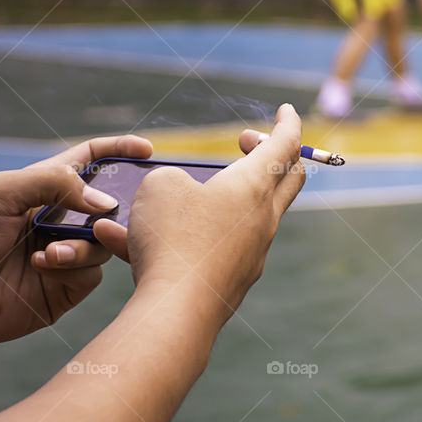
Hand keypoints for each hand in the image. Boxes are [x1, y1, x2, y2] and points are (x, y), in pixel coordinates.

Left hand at [0, 135, 152, 342]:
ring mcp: (64, 255)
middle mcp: (58, 221)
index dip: (118, 152)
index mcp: (43, 190)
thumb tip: (105, 202)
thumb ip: (56, 184)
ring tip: (50, 251)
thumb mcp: (3, 192)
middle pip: (108, 206)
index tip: (146, 150)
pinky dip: (74, 266)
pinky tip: (43, 265)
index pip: (89, 162)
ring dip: (84, 243)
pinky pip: (92, 273)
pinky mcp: (64, 289)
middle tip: (112, 211)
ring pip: (105, 242)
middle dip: (116, 207)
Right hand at [115, 104, 306, 325]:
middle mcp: (263, 218)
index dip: (287, 122)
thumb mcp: (160, 186)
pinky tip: (133, 247)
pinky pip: (217, 248)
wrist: (178, 310)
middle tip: (246, 145)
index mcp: (254, 186)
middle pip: (288, 179)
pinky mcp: (237, 278)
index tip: (287, 110)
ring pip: (248, 214)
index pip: (285, 144)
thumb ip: (173, 179)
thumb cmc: (173, 239)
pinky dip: (190, 238)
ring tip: (169, 199)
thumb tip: (179, 195)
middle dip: (272, 154)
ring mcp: (255, 251)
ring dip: (220, 199)